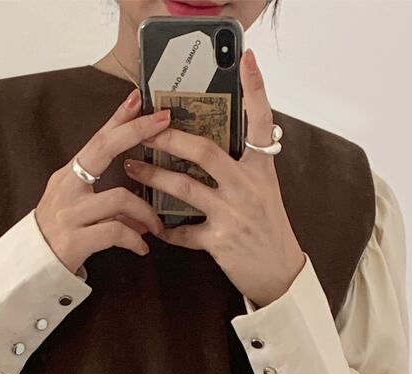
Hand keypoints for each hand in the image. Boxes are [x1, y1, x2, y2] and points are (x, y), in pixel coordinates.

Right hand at [35, 86, 170, 271]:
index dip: (118, 118)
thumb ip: (100, 195)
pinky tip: (142, 248)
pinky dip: (135, 240)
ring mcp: (70, 214)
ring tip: (155, 227)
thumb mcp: (73, 207)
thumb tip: (139, 194)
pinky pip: (116, 232)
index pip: (96, 140)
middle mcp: (67, 189)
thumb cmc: (58, 237)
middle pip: (103, 150)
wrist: (31, 269)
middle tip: (163, 123)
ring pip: (119, 198)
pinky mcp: (75, 240)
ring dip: (145, 212)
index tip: (139, 99)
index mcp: (68, 177)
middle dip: (135, 132)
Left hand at [123, 48, 305, 308]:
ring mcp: (232, 215)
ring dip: (154, 177)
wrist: (280, 273)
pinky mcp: (219, 242)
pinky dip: (165, 229)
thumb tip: (213, 147)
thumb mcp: (265, 191)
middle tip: (145, 129)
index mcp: (261, 170)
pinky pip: (183, 232)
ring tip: (132, 168)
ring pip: (185, 188)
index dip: (256, 90)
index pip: (262, 122)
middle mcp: (247, 188)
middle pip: (205, 151)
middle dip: (169, 139)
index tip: (246, 61)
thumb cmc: (269, 230)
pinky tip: (152, 225)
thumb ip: (244, 168)